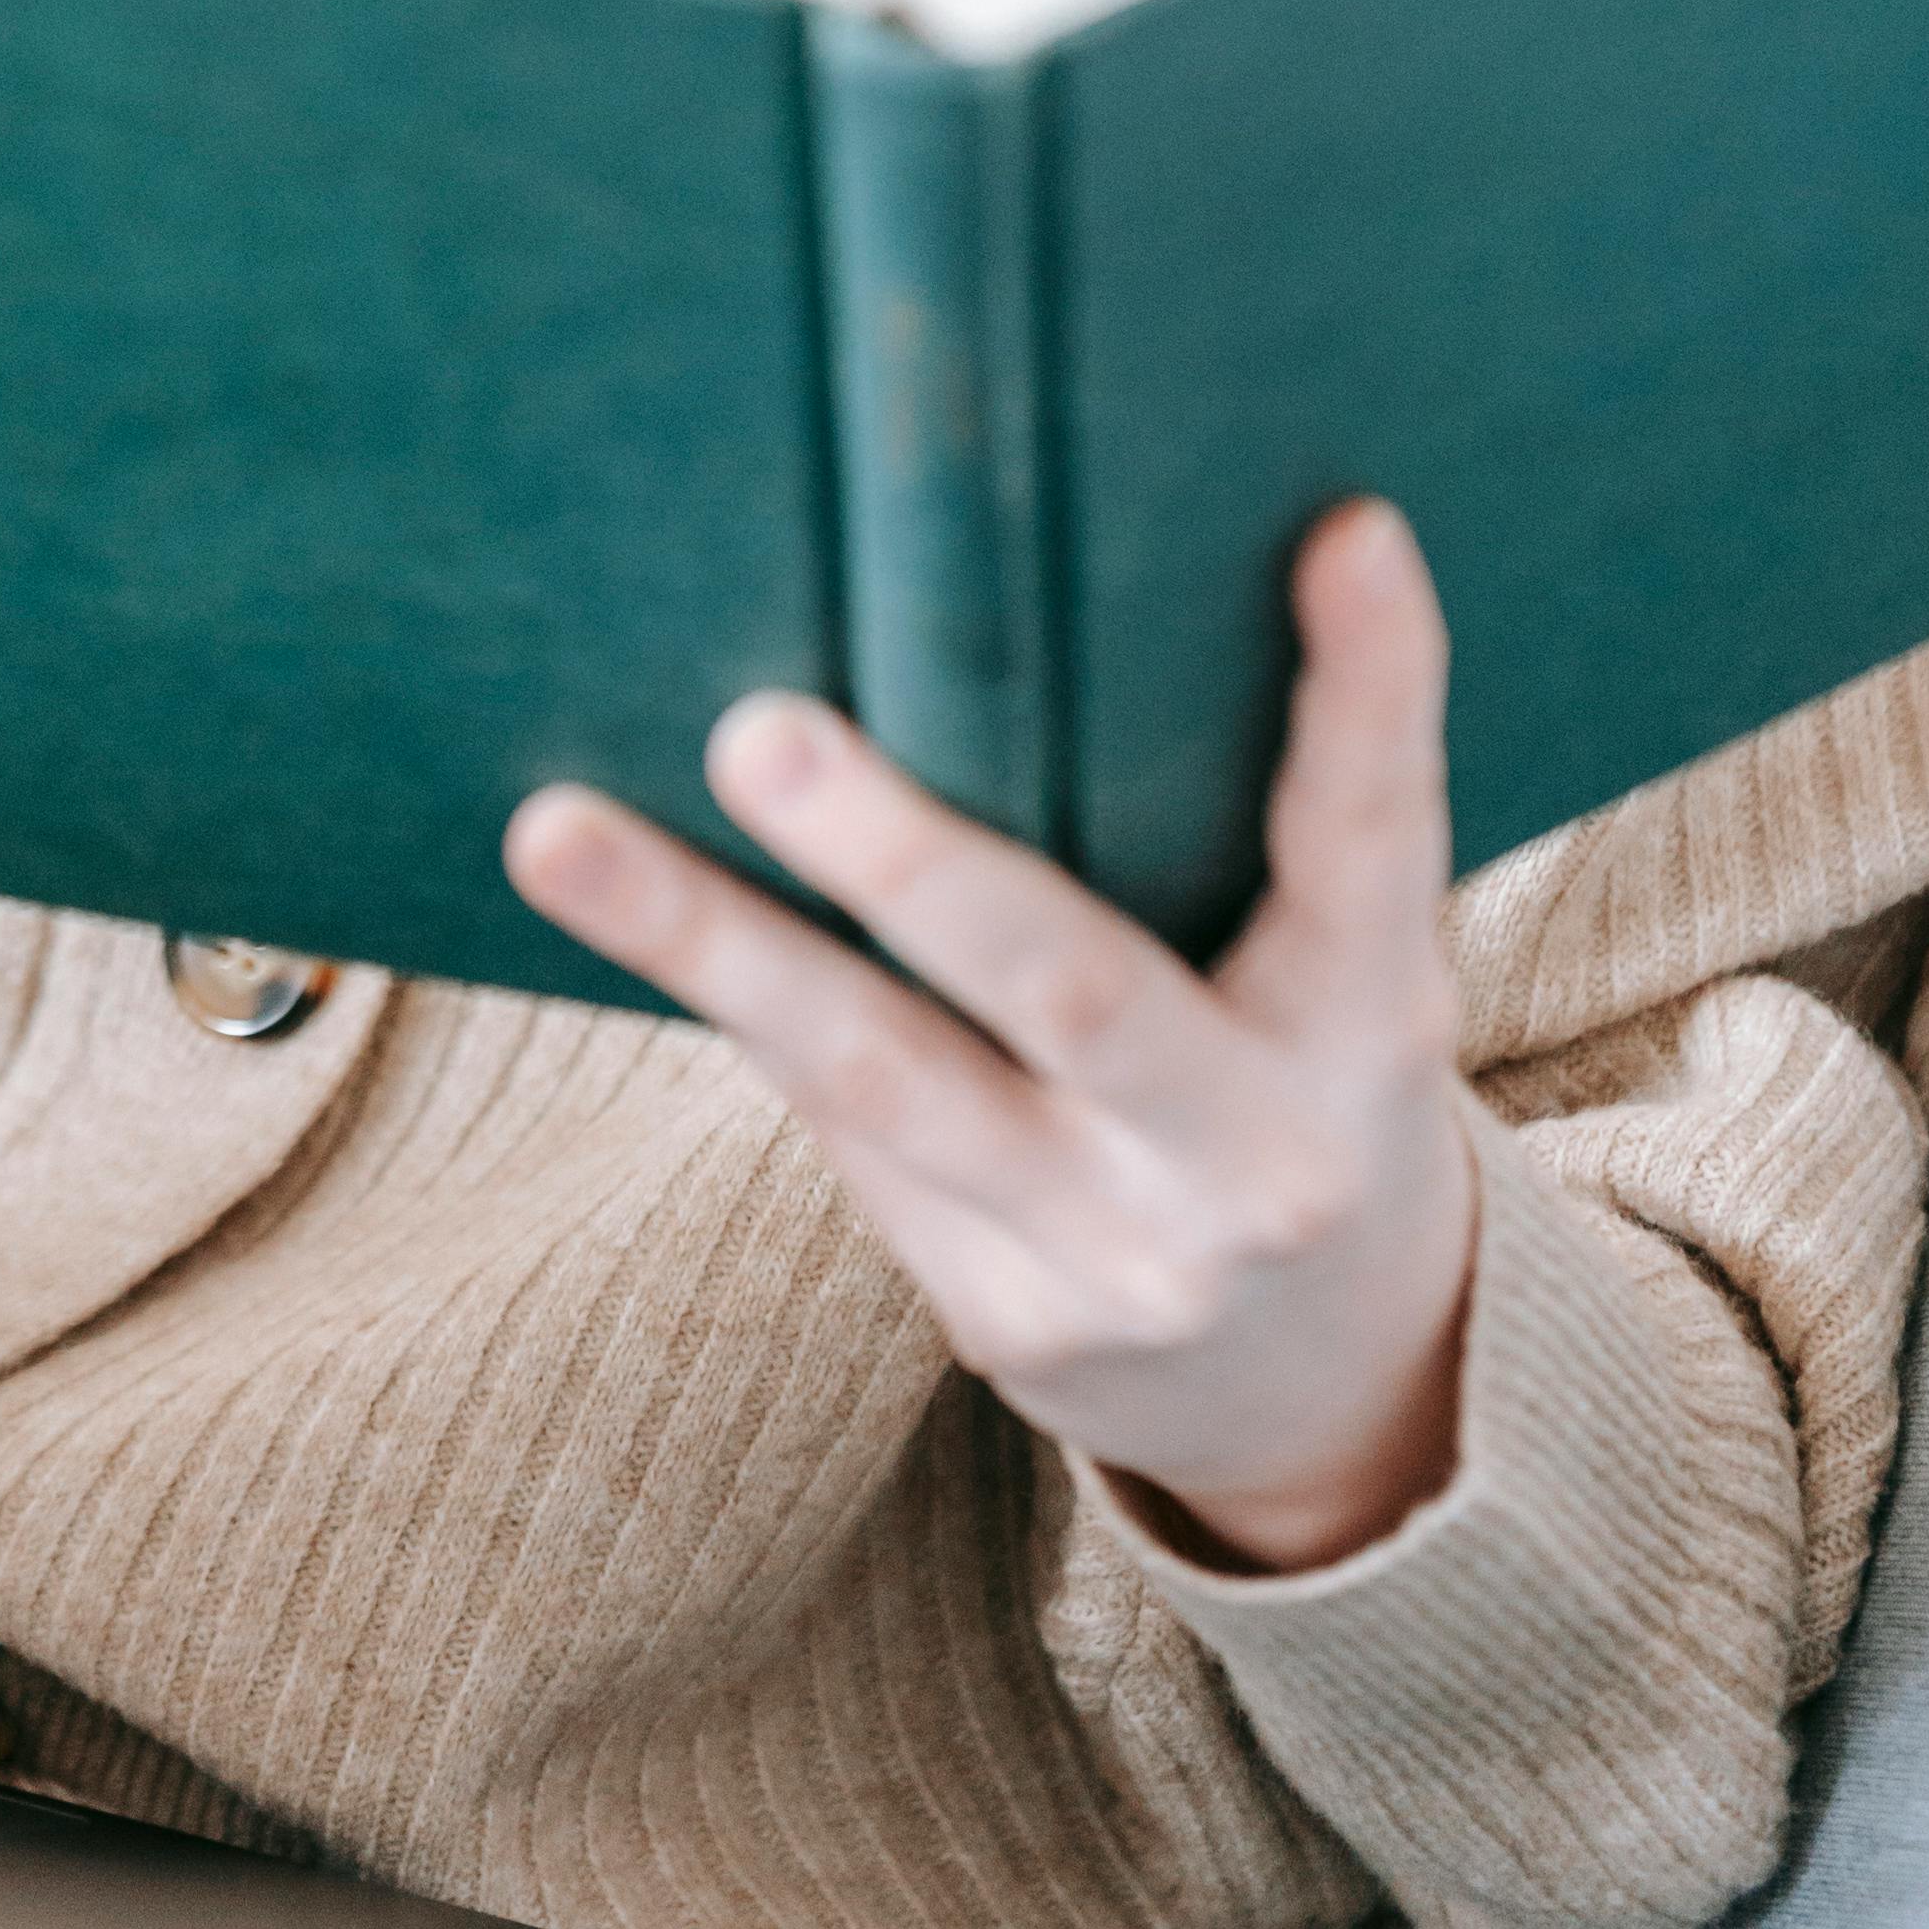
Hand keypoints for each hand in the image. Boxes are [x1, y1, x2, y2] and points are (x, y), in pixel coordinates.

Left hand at [506, 496, 1476, 1573]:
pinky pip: (842, 1131)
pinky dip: (735, 1001)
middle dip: (902, 860)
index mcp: (1367, 1027)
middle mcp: (1253, 1158)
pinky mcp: (1002, 1321)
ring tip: (556, 827)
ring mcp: (1118, 1256)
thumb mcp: (1338, 972)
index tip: (1345, 532)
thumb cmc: (1296, 1083)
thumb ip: (1267, 822)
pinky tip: (617, 895)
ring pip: (880, 1078)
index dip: (1372, 686)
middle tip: (756, 731)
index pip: (1370, 838)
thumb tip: (1052, 575)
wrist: (1332, 1396)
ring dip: (705, 943)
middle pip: (1066, 984)